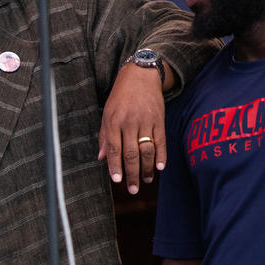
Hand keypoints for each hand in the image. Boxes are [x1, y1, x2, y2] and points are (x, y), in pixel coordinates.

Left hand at [98, 62, 165, 194]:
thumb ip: (105, 136)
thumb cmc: (121, 96)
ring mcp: (146, 121)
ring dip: (147, 168)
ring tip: (146, 180)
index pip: (114, 149)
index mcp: (113, 121)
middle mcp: (129, 122)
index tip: (117, 182)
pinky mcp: (159, 119)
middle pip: (131, 154)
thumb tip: (102, 158)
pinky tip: (160, 167)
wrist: (141, 75)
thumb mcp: (107, 113)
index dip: (115, 167)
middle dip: (132, 174)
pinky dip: (161, 155)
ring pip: (147, 150)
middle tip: (133, 189)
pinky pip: (161, 141)